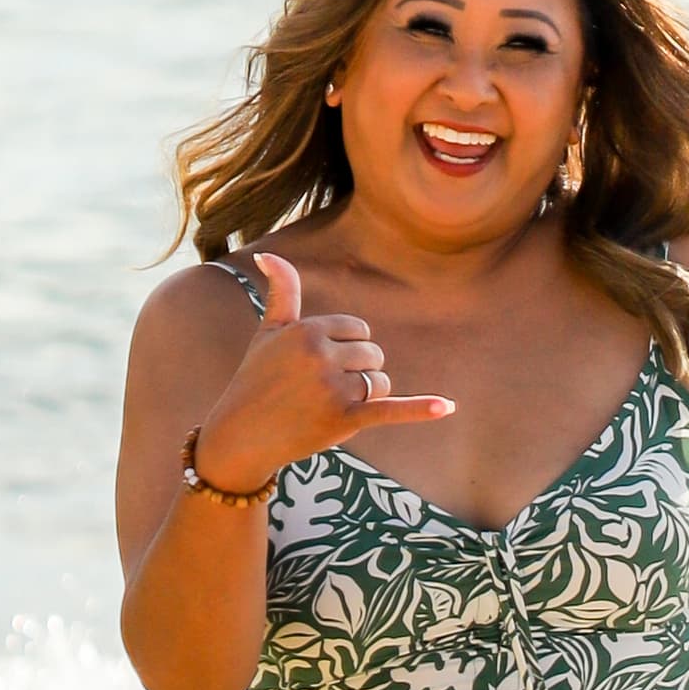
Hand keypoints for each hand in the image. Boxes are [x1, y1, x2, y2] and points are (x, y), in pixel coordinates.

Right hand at [193, 247, 455, 491]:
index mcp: (308, 331)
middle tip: (322, 389)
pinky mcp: (344, 422)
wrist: (242, 435)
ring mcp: (333, 390)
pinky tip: (446, 406)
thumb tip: (266, 254)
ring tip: (331, 406)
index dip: (345, 347)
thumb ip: (281, 291)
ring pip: (380, 381)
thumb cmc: (256, 379)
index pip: (358, 329)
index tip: (318, 364)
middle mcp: (321, 357)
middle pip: (373, 354)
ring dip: (366, 394)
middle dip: (358, 371)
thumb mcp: (269, 331)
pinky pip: (389, 410)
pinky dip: (419, 409)